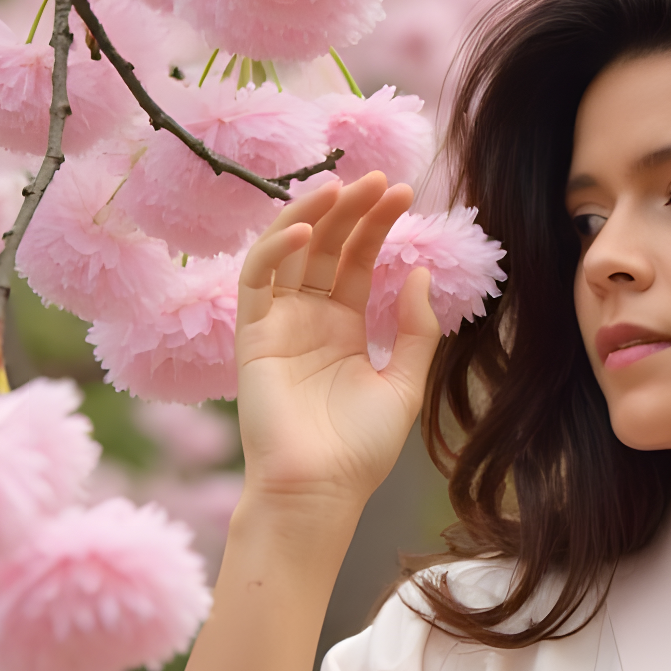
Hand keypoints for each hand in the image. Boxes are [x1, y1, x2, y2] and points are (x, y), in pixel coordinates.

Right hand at [233, 174, 437, 512]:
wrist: (319, 492)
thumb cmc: (359, 450)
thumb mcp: (403, 385)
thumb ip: (415, 331)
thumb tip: (419, 272)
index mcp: (342, 328)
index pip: (356, 260)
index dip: (377, 224)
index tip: (404, 193)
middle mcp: (307, 319)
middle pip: (325, 247)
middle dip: (352, 209)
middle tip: (381, 179)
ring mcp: (277, 324)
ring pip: (288, 252)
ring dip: (312, 215)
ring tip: (344, 187)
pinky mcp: (251, 336)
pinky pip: (257, 281)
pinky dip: (274, 249)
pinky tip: (304, 228)